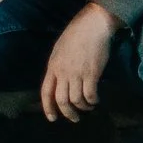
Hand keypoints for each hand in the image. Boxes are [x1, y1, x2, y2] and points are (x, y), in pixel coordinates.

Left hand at [40, 2, 115, 121]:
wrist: (93, 24)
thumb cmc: (77, 33)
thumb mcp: (60, 49)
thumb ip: (58, 65)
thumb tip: (60, 81)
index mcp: (53, 66)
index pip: (46, 92)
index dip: (48, 108)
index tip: (52, 118)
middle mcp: (63, 72)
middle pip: (62, 100)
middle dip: (68, 113)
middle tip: (74, 118)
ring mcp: (77, 73)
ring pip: (76, 100)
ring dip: (83, 107)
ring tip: (88, 107)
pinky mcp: (92, 73)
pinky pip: (90, 94)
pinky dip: (93, 101)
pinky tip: (96, 100)